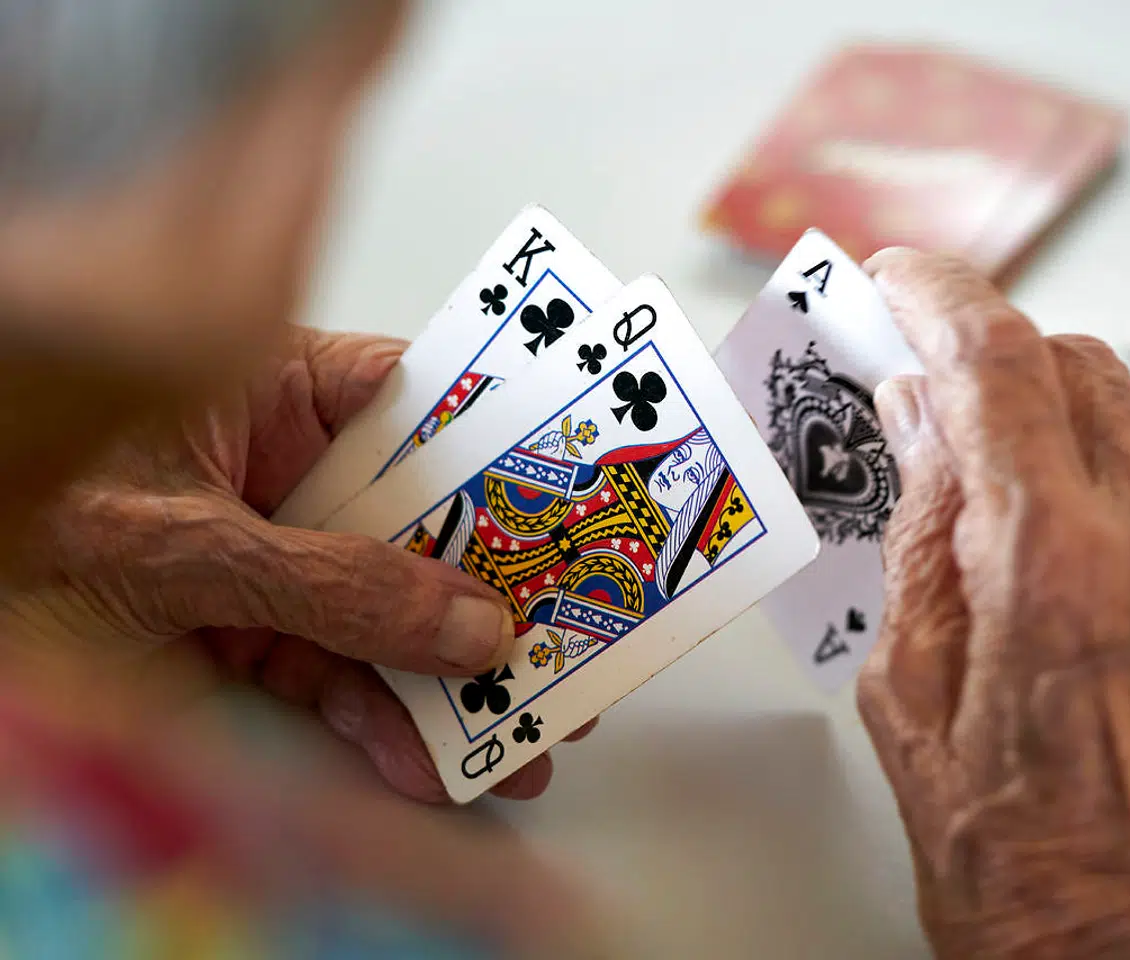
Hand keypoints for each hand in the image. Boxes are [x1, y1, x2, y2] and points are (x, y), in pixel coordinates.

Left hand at [0, 328, 593, 802]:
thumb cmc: (22, 520)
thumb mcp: (184, 545)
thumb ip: (330, 585)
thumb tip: (468, 625)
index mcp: (269, 394)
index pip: (415, 403)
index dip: (503, 447)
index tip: (577, 497)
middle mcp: (284, 473)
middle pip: (423, 523)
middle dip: (497, 589)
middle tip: (572, 634)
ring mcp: (273, 560)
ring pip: (391, 614)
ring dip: (456, 680)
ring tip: (524, 731)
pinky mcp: (250, 639)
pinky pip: (338, 680)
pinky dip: (384, 726)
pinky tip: (433, 761)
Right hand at [858, 251, 1129, 957]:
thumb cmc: (1012, 851)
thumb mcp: (910, 685)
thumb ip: (917, 530)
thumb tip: (912, 423)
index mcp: (1047, 561)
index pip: (995, 361)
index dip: (938, 295)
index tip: (897, 277)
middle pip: (1075, 362)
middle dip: (988, 348)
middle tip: (921, 378)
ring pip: (1124, 425)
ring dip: (1042, 423)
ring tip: (976, 487)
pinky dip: (1094, 491)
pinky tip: (1046, 560)